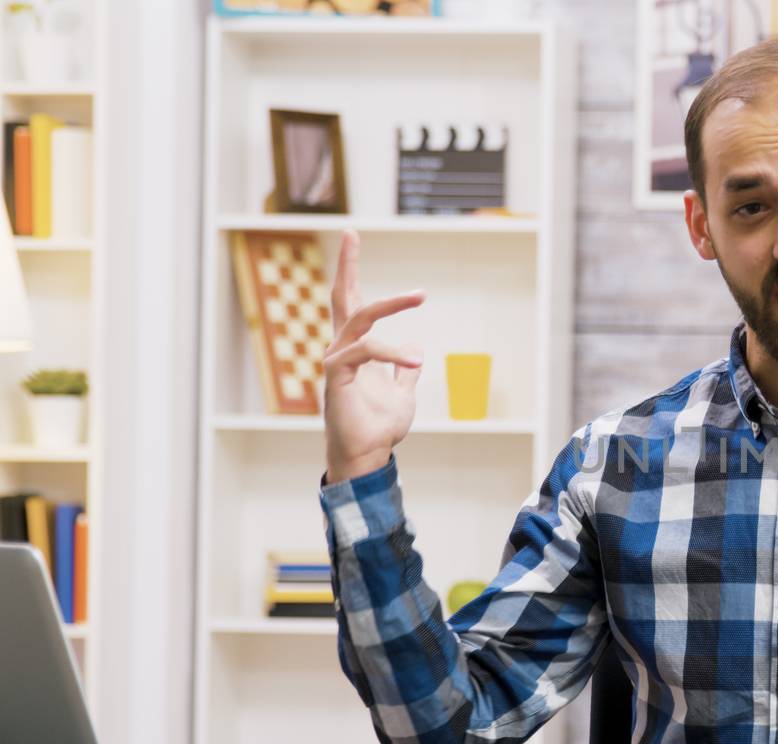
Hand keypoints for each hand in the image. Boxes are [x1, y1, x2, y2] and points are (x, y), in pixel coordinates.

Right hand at [323, 231, 425, 482]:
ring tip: (421, 294)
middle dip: (347, 265)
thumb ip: (405, 369)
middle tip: (351, 233)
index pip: (354, 304)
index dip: (350, 272)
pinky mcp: (336, 376)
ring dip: (391, 303)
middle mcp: (342, 349)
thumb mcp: (403, 393)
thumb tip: (416, 347)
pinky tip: (413, 357)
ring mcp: (336, 360)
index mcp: (356, 350)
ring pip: (359, 318)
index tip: (353, 238)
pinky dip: (390, 351)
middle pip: (341, 298)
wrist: (368, 456)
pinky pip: (363, 351)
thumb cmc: (380, 427)